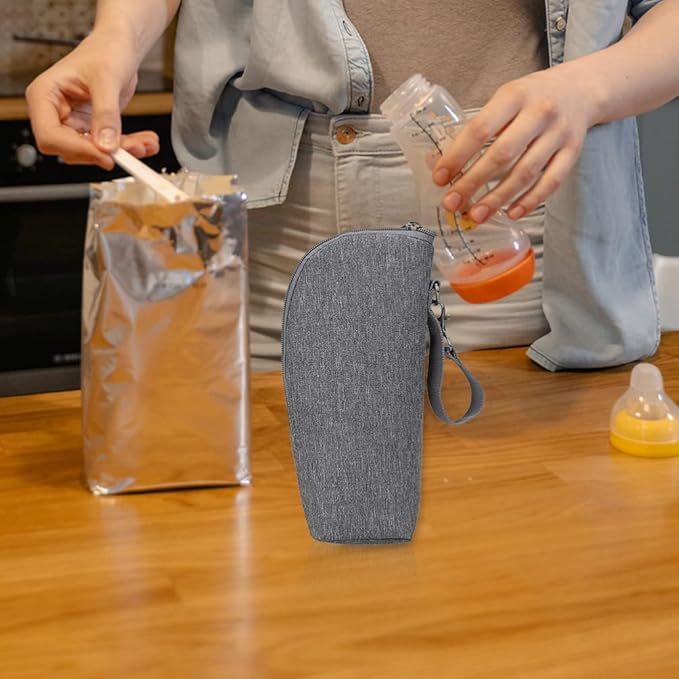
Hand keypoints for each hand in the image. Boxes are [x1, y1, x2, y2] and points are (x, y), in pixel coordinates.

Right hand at [25, 33, 159, 169]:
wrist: (119, 46)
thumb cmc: (105, 51)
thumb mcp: (107, 80)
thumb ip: (106, 114)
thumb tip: (106, 145)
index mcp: (44, 96)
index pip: (50, 136)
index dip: (78, 149)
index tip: (106, 154)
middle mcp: (54, 112)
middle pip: (71, 150)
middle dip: (103, 153)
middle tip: (131, 150)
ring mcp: (73, 122)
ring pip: (93, 152)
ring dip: (121, 152)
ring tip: (145, 144)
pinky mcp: (92, 128)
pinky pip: (108, 148)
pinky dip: (128, 148)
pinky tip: (145, 144)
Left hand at [432, 65, 598, 222]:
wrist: (582, 88)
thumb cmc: (532, 98)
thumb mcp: (505, 98)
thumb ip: (478, 127)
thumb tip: (439, 163)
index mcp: (514, 95)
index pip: (480, 129)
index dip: (457, 156)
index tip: (439, 178)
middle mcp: (539, 113)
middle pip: (502, 154)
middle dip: (473, 182)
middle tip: (452, 203)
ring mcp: (559, 133)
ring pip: (526, 172)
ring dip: (498, 198)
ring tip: (477, 215)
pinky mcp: (573, 151)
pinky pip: (551, 182)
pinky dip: (530, 200)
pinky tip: (511, 213)